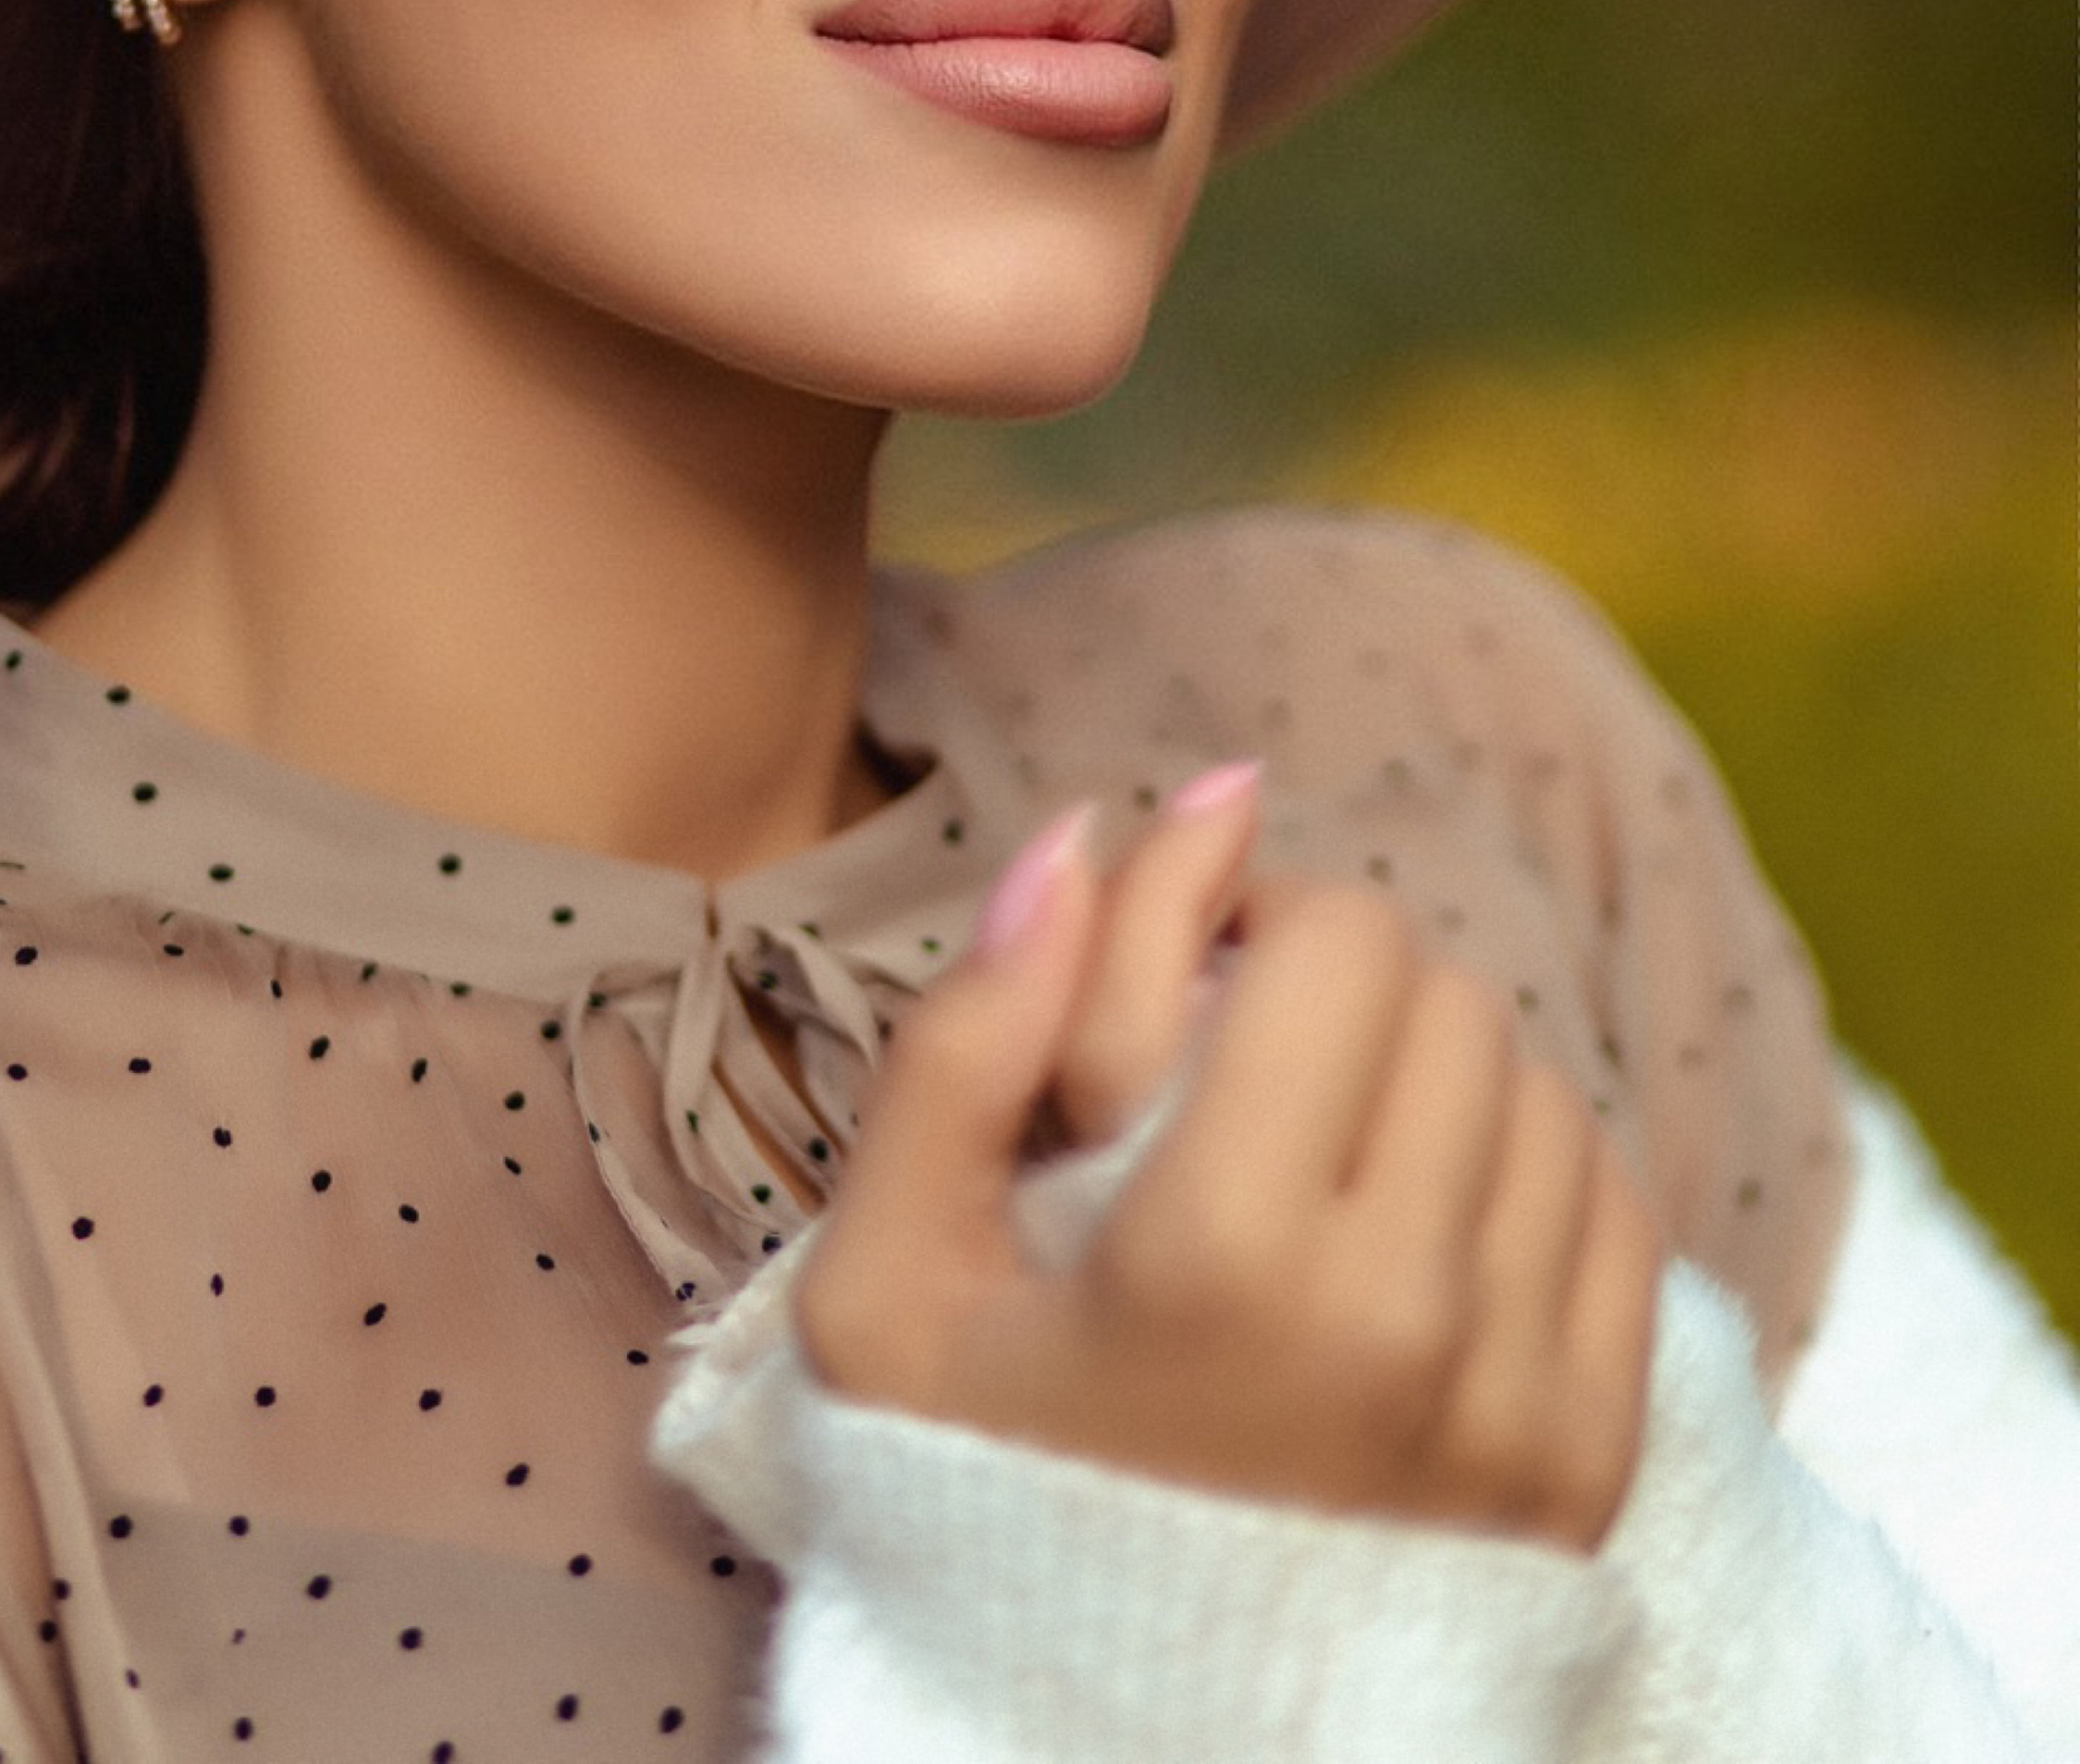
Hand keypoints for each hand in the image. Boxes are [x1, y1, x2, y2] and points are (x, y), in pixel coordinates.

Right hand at [796, 770, 1662, 1554]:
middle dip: (1347, 991)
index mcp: (1220, 1256)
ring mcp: (1518, 1404)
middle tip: (1251, 1064)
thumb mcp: (887, 1287)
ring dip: (1438, 1079)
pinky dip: (1526, 1179)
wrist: (1115, 1748)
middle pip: (1449, 999)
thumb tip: (1092, 827)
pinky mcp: (1590, 1465)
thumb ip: (965, 1041)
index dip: (1259, 917)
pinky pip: (1611, 1210)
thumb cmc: (983, 1498)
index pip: (1342, 941)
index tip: (1196, 980)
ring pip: (1538, 1090)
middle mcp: (1401, 1323)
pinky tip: (1418, 1231)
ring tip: (1329, 1153)